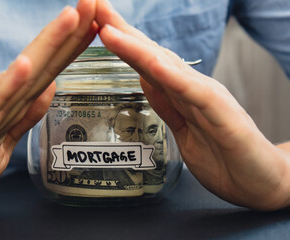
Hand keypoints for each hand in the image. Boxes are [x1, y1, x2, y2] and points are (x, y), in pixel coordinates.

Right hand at [0, 0, 97, 217]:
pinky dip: (10, 84)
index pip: (50, 69)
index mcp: (13, 103)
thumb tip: (49, 87)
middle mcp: (3, 100)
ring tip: (71, 16)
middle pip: (43, 62)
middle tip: (92, 2)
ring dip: (48, 45)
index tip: (97, 24)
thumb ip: (27, 113)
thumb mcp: (6, 140)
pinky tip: (26, 62)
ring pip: (23, 75)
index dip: (74, 46)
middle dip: (70, 33)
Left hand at [96, 0, 289, 209]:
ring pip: (166, 68)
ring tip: (108, 27)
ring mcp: (206, 99)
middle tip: (95, 6)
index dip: (120, 43)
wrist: (262, 181)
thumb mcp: (183, 130)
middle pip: (151, 55)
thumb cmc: (224, 157)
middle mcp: (191, 89)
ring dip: (136, 47)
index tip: (95, 24)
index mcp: (180, 93)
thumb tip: (144, 79)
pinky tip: (151, 62)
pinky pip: (192, 93)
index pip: (146, 62)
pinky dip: (170, 76)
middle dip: (121, 31)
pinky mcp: (222, 116)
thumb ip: (166, 104)